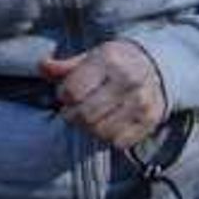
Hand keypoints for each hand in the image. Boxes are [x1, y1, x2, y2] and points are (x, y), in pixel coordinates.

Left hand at [37, 38, 167, 148]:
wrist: (156, 67)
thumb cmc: (115, 63)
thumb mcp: (91, 56)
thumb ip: (65, 66)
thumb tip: (42, 66)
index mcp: (110, 60)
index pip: (73, 91)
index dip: (63, 96)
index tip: (67, 94)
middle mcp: (129, 81)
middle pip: (85, 115)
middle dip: (73, 115)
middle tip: (75, 110)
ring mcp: (142, 102)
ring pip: (101, 131)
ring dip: (90, 128)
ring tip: (91, 117)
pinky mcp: (150, 120)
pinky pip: (119, 142)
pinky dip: (108, 137)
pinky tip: (108, 123)